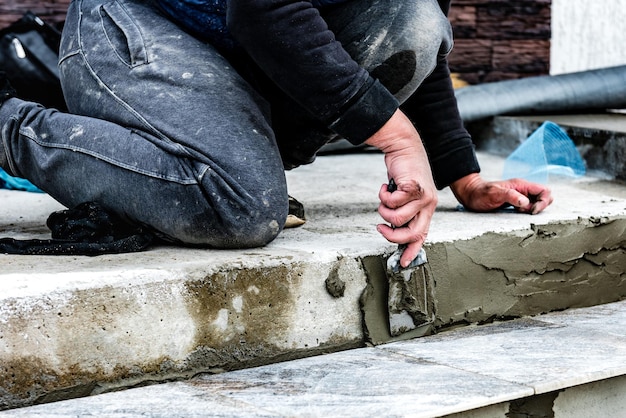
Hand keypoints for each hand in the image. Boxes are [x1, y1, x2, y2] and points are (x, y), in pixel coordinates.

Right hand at [365, 110, 437, 267]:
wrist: (405, 148)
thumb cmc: (403, 173)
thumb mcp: (407, 196)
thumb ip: (404, 211)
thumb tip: (392, 230)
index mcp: (427, 210)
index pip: (422, 236)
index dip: (412, 251)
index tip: (403, 263)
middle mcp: (429, 205)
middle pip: (411, 234)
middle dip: (392, 235)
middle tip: (380, 227)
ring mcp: (423, 197)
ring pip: (397, 219)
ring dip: (383, 211)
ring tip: (384, 199)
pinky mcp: (414, 188)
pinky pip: (392, 203)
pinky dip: (383, 196)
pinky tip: (385, 187)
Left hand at [450, 173, 552, 213]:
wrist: (470, 194)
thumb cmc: (481, 193)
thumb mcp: (494, 194)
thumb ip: (511, 196)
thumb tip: (525, 202)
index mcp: (521, 185)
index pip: (544, 191)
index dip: (543, 202)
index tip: (531, 211)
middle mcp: (523, 190)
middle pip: (544, 196)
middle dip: (540, 207)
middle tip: (525, 212)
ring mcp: (520, 196)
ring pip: (537, 203)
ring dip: (532, 210)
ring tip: (518, 212)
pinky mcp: (515, 203)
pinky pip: (528, 207)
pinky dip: (526, 212)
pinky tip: (515, 214)